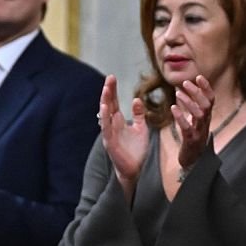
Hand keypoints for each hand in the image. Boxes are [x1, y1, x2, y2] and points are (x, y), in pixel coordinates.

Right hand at [99, 75, 148, 195]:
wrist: (136, 169)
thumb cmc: (137, 149)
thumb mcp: (141, 129)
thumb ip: (138, 115)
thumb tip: (137, 99)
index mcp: (119, 121)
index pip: (114, 102)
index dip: (113, 90)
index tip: (112, 77)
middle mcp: (112, 125)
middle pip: (108, 105)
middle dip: (108, 91)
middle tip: (109, 78)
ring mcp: (109, 133)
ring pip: (105, 115)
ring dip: (105, 102)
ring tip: (106, 89)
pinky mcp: (110, 142)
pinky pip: (106, 128)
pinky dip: (105, 118)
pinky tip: (105, 108)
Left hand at [171, 76, 213, 169]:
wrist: (193, 161)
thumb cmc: (192, 138)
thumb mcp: (195, 121)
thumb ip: (192, 106)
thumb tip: (186, 90)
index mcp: (206, 117)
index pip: (211, 99)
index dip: (206, 87)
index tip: (199, 76)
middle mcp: (205, 123)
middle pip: (206, 104)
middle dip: (197, 92)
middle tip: (186, 83)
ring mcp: (199, 132)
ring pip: (199, 114)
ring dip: (189, 102)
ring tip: (178, 93)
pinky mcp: (191, 140)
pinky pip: (187, 127)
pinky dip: (180, 117)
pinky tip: (173, 108)